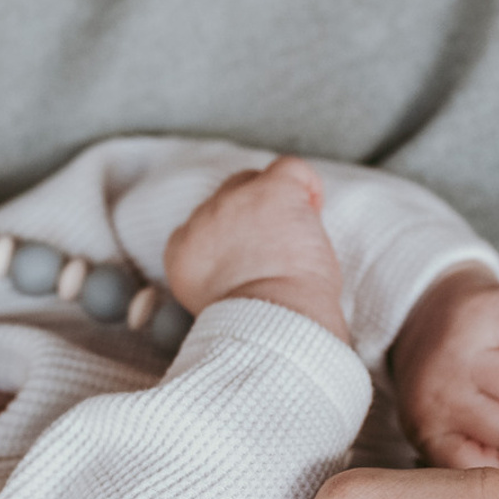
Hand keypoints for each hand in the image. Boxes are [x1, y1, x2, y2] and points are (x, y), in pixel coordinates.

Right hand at [165, 157, 347, 339]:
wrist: (277, 329)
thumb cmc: (261, 327)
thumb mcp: (217, 301)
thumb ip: (221, 270)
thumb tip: (249, 254)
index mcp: (183, 252)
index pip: (207, 224)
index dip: (237, 237)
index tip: (255, 261)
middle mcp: (200, 220)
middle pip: (230, 197)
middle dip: (256, 218)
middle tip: (280, 255)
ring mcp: (234, 200)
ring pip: (258, 182)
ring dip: (281, 209)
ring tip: (298, 245)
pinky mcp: (270, 190)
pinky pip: (290, 168)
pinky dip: (307, 186)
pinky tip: (315, 210)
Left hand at [390, 265, 498, 468]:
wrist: (421, 306)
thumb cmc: (444, 377)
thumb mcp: (451, 427)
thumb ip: (494, 450)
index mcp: (429, 425)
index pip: (483, 467)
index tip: (493, 438)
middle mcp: (443, 386)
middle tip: (497, 388)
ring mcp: (464, 344)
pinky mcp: (489, 306)